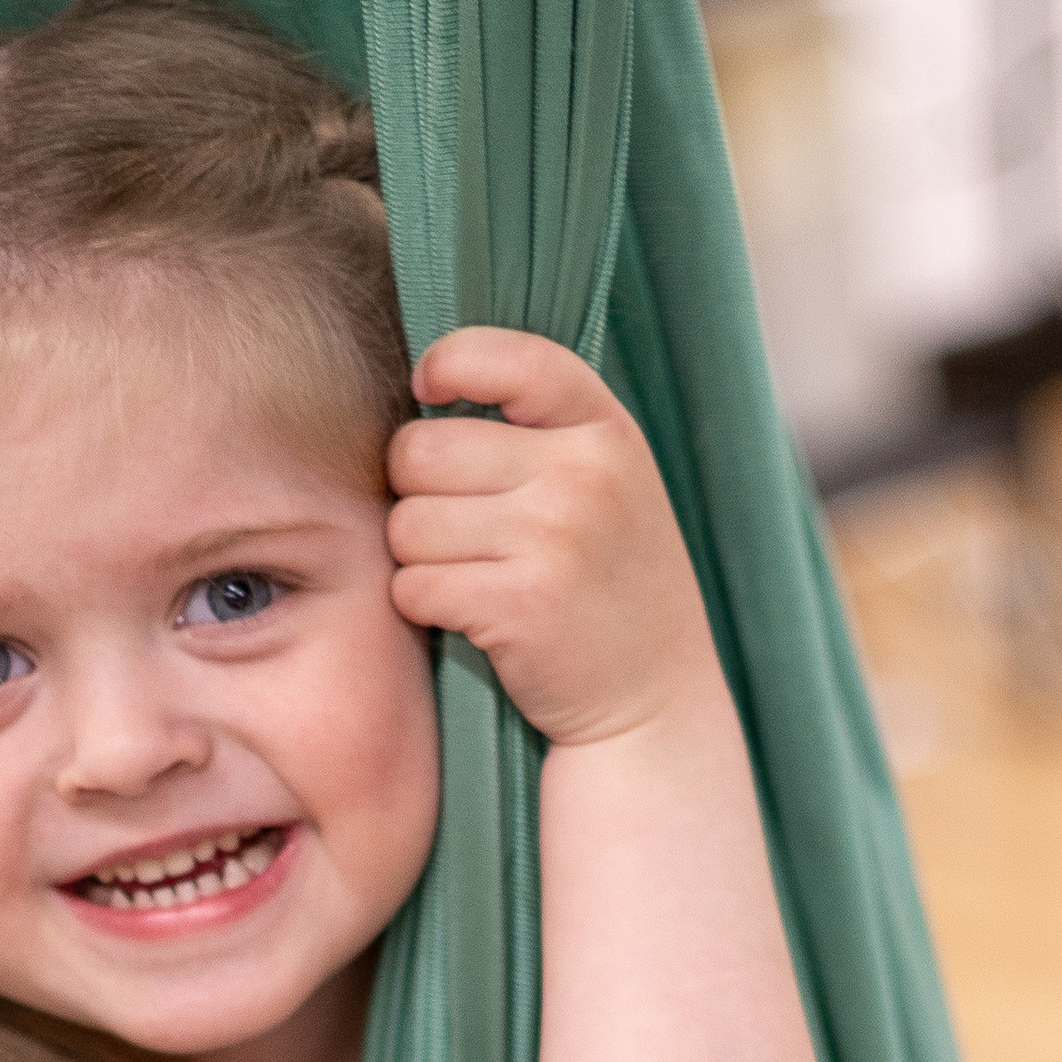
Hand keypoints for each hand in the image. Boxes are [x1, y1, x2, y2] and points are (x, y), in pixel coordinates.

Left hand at [386, 328, 718, 749]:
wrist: (654, 704)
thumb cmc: (613, 587)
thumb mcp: (611, 484)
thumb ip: (542, 431)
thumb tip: (426, 379)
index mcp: (605, 430)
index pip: (506, 357)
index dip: (448, 364)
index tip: (429, 392)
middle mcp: (582, 473)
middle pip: (420, 450)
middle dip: (418, 492)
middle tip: (463, 532)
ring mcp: (552, 538)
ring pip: (407, 523)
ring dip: (418, 557)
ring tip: (475, 577)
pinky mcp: (517, 606)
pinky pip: (411, 585)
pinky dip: (423, 605)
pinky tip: (471, 616)